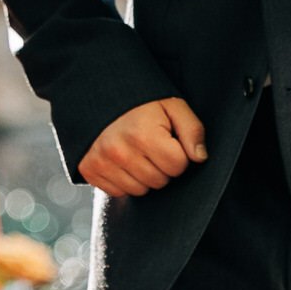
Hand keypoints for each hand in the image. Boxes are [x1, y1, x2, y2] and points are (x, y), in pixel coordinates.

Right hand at [79, 96, 206, 196]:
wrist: (99, 97)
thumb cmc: (140, 103)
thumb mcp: (172, 106)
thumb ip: (192, 130)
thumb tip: (200, 157)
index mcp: (143, 135)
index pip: (178, 166)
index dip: (178, 154)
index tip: (168, 141)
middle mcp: (120, 152)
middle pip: (159, 181)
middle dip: (161, 166)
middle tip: (151, 146)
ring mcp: (102, 163)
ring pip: (140, 191)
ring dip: (143, 176)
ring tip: (137, 153)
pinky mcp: (90, 170)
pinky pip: (119, 192)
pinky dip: (124, 180)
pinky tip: (122, 161)